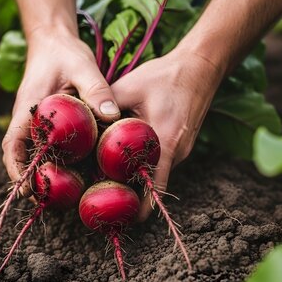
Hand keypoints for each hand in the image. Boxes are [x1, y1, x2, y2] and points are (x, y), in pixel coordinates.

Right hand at [2, 29, 120, 196]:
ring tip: (60, 193)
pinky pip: (43, 143)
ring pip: (30, 151)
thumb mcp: (83, 67)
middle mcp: (26, 117)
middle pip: (20, 154)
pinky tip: (70, 170)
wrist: (54, 40)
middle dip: (29, 178)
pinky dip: (51, 159)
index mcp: (29, 107)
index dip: (16, 168)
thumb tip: (112, 115)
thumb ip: (96, 89)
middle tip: (48, 201)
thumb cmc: (65, 52)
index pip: (13, 143)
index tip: (27, 189)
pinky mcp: (43, 119)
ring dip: (39, 171)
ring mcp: (33, 119)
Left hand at [111, 48, 225, 220]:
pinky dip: (143, 164)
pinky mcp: (181, 145)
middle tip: (100, 199)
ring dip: (135, 178)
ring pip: (155, 173)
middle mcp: (178, 153)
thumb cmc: (165, 75)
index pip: (153, 189)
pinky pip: (160, 162)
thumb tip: (79, 127)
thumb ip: (103, 110)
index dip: (135, 207)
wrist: (201, 65)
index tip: (113, 216)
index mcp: (165, 143)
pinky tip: (123, 158)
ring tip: (105, 178)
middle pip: (151, 185)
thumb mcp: (128, 88)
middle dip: (129, 194)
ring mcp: (182, 151)